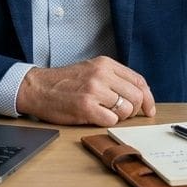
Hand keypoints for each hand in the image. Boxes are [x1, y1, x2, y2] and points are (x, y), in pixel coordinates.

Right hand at [16, 56, 156, 125]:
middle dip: (133, 110)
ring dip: (118, 116)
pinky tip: (94, 117)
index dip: (148, 98)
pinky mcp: (86, 107)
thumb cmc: (64, 82)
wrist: (37, 87)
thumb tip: (138, 95)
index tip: (148, 109)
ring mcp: (94, 90)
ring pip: (126, 110)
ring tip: (103, 112)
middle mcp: (102, 74)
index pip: (139, 81)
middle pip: (136, 97)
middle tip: (121, 113)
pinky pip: (112, 121)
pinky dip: (106, 122)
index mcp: (105, 63)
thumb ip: (113, 78)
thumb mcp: (91, 69)